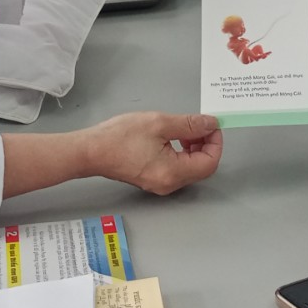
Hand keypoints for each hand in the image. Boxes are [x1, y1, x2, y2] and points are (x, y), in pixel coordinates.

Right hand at [84, 111, 222, 194]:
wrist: (91, 150)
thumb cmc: (120, 137)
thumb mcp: (159, 123)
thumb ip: (189, 124)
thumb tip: (210, 124)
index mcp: (173, 173)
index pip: (209, 163)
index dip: (215, 142)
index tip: (211, 125)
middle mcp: (169, 184)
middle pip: (201, 167)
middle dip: (205, 144)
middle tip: (200, 124)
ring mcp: (160, 184)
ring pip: (190, 168)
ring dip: (194, 148)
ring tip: (185, 129)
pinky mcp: (153, 179)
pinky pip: (177, 168)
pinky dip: (182, 153)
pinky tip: (173, 138)